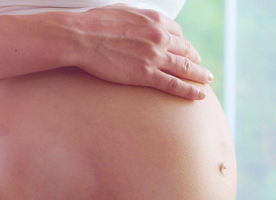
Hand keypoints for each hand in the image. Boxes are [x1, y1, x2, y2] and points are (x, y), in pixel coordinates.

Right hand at [75, 4, 212, 99]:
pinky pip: (174, 84)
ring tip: (207, 80)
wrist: (82, 37)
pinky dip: (189, 91)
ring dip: (199, 75)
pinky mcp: (146, 75)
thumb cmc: (97, 24)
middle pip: (186, 50)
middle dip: (196, 59)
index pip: (178, 33)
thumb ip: (140, 20)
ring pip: (185, 67)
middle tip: (201, 67)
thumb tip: (141, 26)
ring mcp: (154, 56)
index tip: (186, 52)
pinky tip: (200, 96)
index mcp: (155, 20)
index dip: (184, 44)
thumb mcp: (124, 12)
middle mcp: (160, 37)